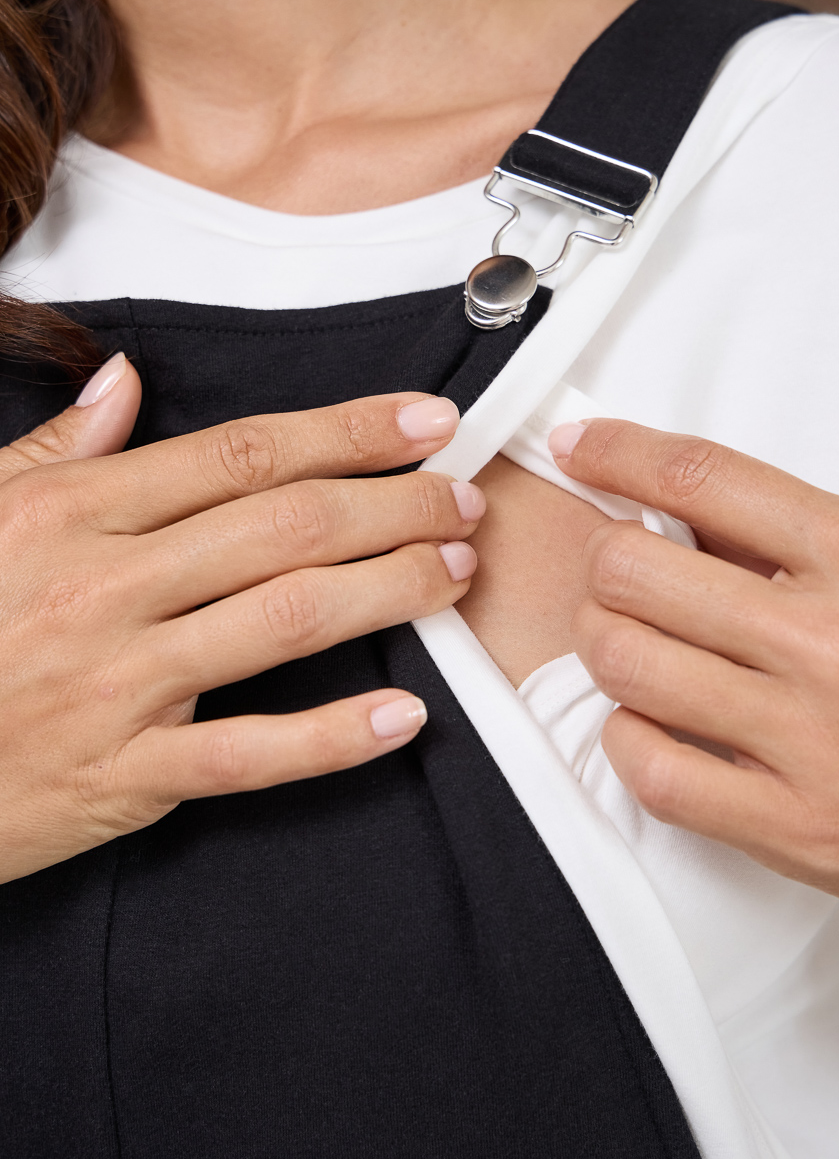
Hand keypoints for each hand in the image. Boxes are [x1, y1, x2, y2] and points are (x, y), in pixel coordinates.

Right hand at [0, 354, 484, 881]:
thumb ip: (56, 450)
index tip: (425, 421)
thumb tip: (125, 383)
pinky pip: (247, 754)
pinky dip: (332, 738)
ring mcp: (120, 684)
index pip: (242, 454)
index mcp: (75, 515)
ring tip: (454, 572)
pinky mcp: (125, 775)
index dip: (347, 432)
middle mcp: (106, 588)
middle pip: (286, 526)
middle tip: (461, 498)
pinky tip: (403, 717)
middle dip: (393, 503)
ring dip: (389, 590)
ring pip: (285, 620)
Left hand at [549, 419, 838, 932]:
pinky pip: (654, 771)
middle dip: (604, 567)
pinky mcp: (797, 825)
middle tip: (615, 579)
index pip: (706, 478)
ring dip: (606, 650)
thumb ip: (826, 543)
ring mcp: (811, 736)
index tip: (582, 449)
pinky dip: (627, 742)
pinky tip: (647, 730)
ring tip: (631, 652)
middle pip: (635, 569)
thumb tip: (709, 522)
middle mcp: (832, 638)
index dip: (619, 454)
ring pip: (626, 662)